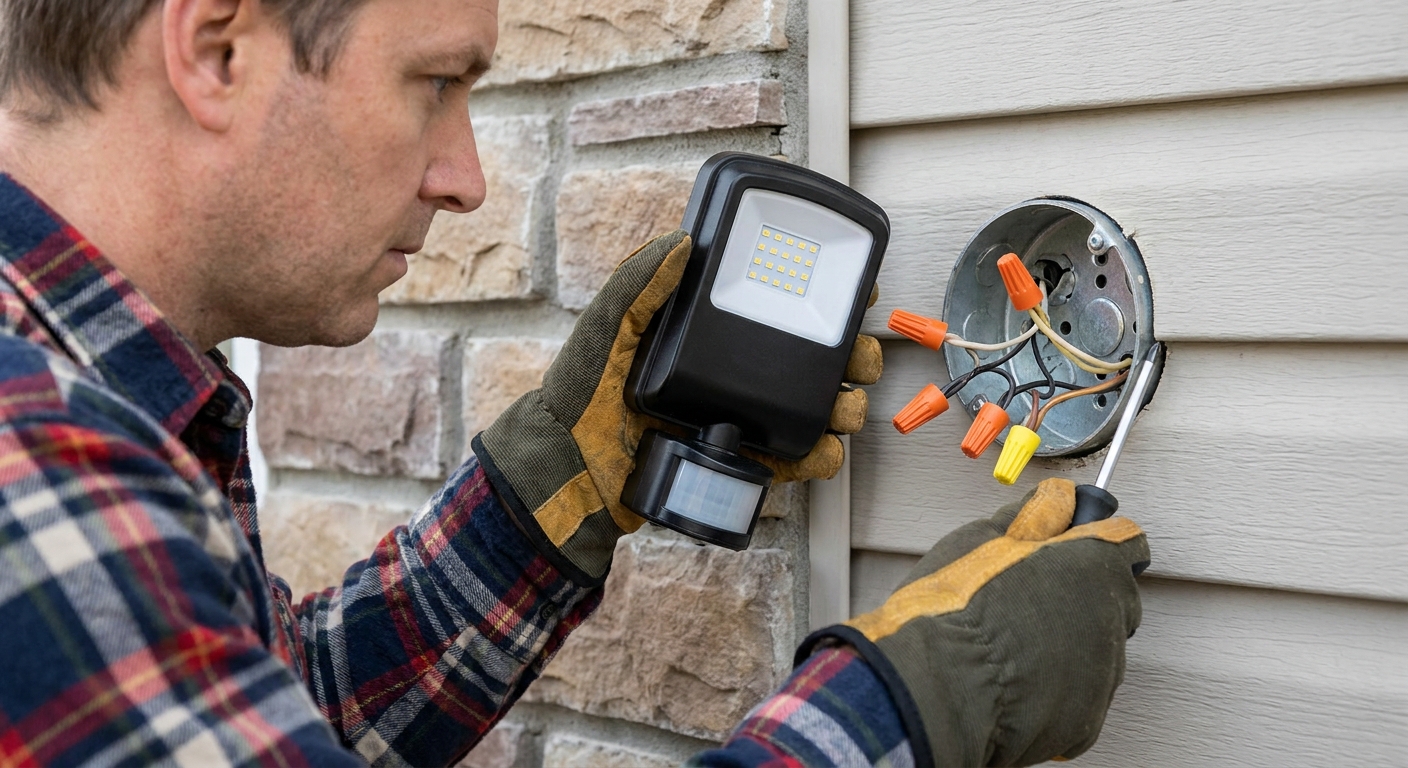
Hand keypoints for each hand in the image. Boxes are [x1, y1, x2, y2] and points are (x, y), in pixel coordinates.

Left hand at [474, 231, 881, 583]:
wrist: (571, 473)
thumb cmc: (580, 398)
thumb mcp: (606, 331)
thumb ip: (637, 286)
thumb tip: (681, 240)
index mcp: (709, 333)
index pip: (778, 304)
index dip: (823, 296)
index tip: (856, 290)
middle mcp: (733, 370)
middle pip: (814, 356)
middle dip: (851, 356)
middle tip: (859, 360)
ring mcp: (742, 416)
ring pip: (815, 406)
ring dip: (844, 405)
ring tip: (846, 408)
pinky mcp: (743, 461)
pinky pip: (795, 457)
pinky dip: (820, 456)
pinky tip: (823, 450)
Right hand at [799, 478, 1148, 767]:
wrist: (939, 686)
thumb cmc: (955, 610)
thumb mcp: (983, 537)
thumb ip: (1031, 516)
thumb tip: (1054, 499)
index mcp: (1094, 566)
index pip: (1127, 544)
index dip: (1097, 542)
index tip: (1076, 545)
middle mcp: (1111, 620)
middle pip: (1114, 602)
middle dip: (1080, 599)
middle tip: (1029, 601)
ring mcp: (1102, 676)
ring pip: (1094, 655)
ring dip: (1063, 648)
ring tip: (1010, 649)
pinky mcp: (1084, 725)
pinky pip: (1075, 702)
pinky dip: (1051, 695)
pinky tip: (1012, 686)